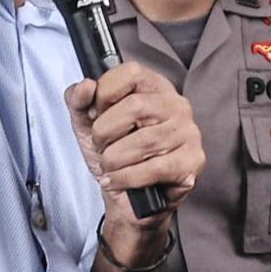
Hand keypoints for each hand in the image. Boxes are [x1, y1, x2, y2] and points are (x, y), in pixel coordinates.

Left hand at [66, 63, 203, 242]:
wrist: (127, 198)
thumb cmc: (113, 154)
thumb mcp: (87, 123)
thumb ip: (78, 99)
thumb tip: (86, 86)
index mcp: (153, 87)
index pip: (131, 73)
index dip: (105, 94)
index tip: (95, 114)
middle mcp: (176, 105)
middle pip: (135, 107)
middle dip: (105, 132)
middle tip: (101, 147)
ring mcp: (188, 133)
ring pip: (144, 141)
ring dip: (114, 159)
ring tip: (109, 166)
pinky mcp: (192, 162)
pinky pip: (155, 168)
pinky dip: (127, 177)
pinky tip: (116, 180)